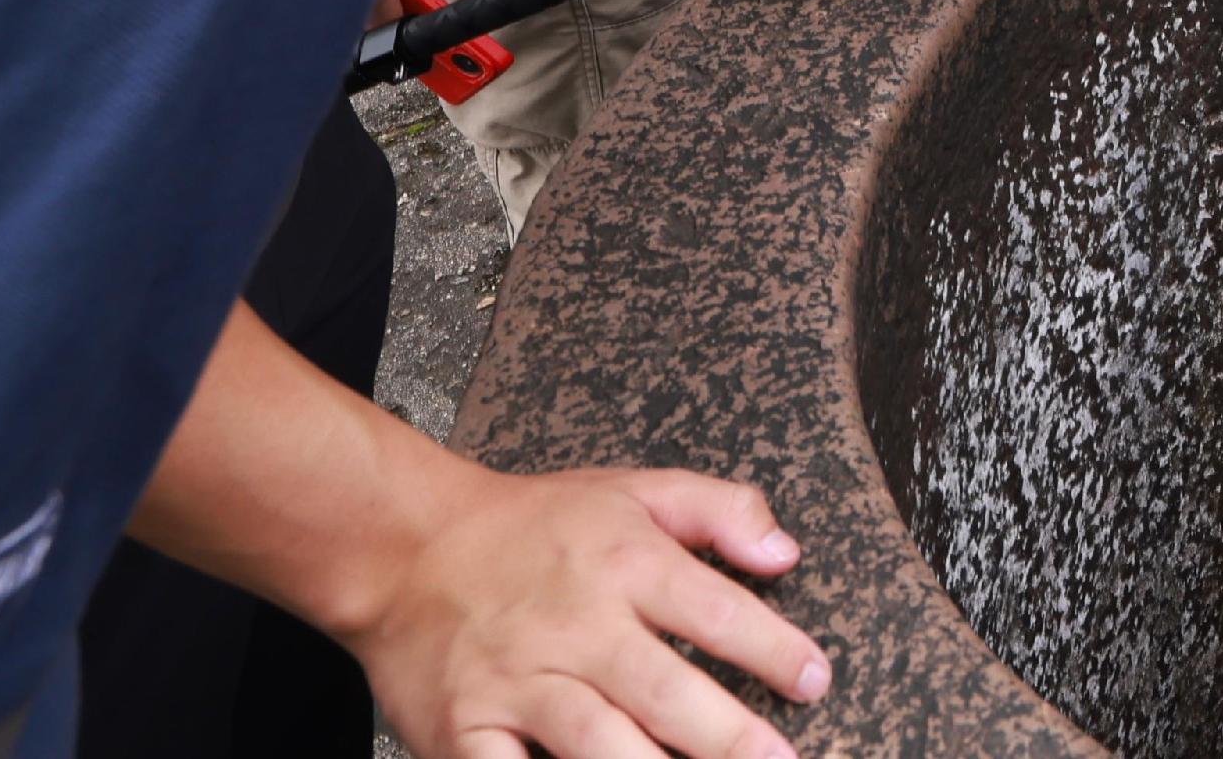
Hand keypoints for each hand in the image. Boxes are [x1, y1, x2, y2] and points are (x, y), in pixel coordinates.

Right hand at [343, 452, 828, 758]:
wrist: (406, 546)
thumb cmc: (533, 527)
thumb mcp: (634, 490)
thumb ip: (720, 510)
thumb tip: (786, 551)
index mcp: (625, 564)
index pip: (714, 612)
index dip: (772, 649)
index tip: (816, 681)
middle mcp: (576, 626)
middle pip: (663, 691)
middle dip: (728, 738)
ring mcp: (519, 682)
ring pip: (596, 743)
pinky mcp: (466, 727)